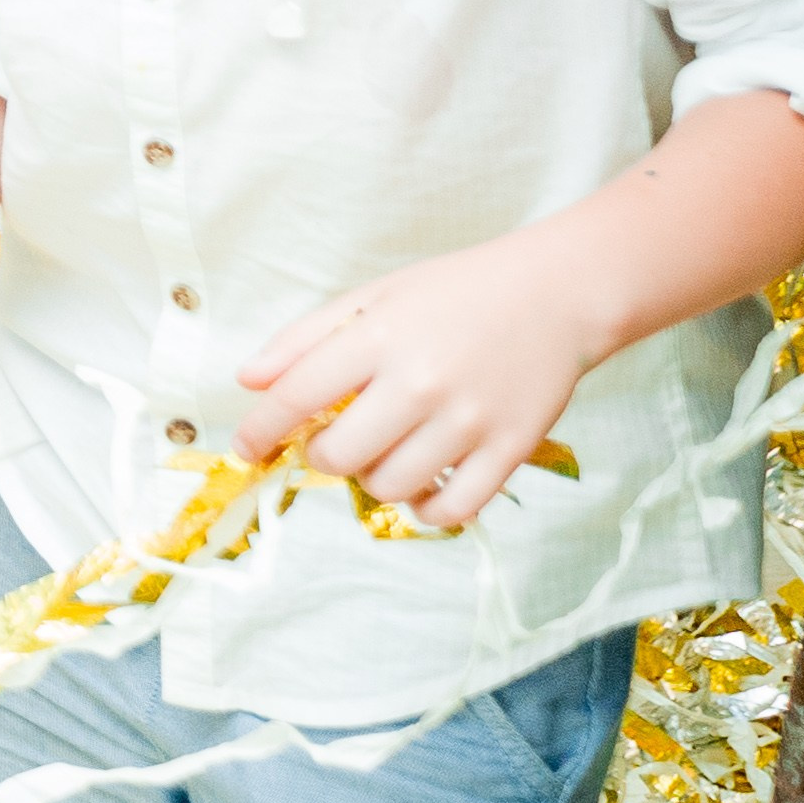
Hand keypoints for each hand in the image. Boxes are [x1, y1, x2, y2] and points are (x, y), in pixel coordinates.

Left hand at [232, 226, 594, 530]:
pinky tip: (420, 485)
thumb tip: (248, 380)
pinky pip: (451, 510)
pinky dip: (424, 509)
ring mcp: (468, 420)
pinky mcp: (509, 450)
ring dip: (371, 479)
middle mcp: (421, 381)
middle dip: (321, 455)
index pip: (298, 394)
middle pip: (338, 455)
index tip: (247, 447)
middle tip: (333, 440)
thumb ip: (306, 337)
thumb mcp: (375, 296)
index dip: (260, 428)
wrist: (556, 292)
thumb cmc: (456, 292)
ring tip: (383, 452)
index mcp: (380, 335)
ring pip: (388, 487)